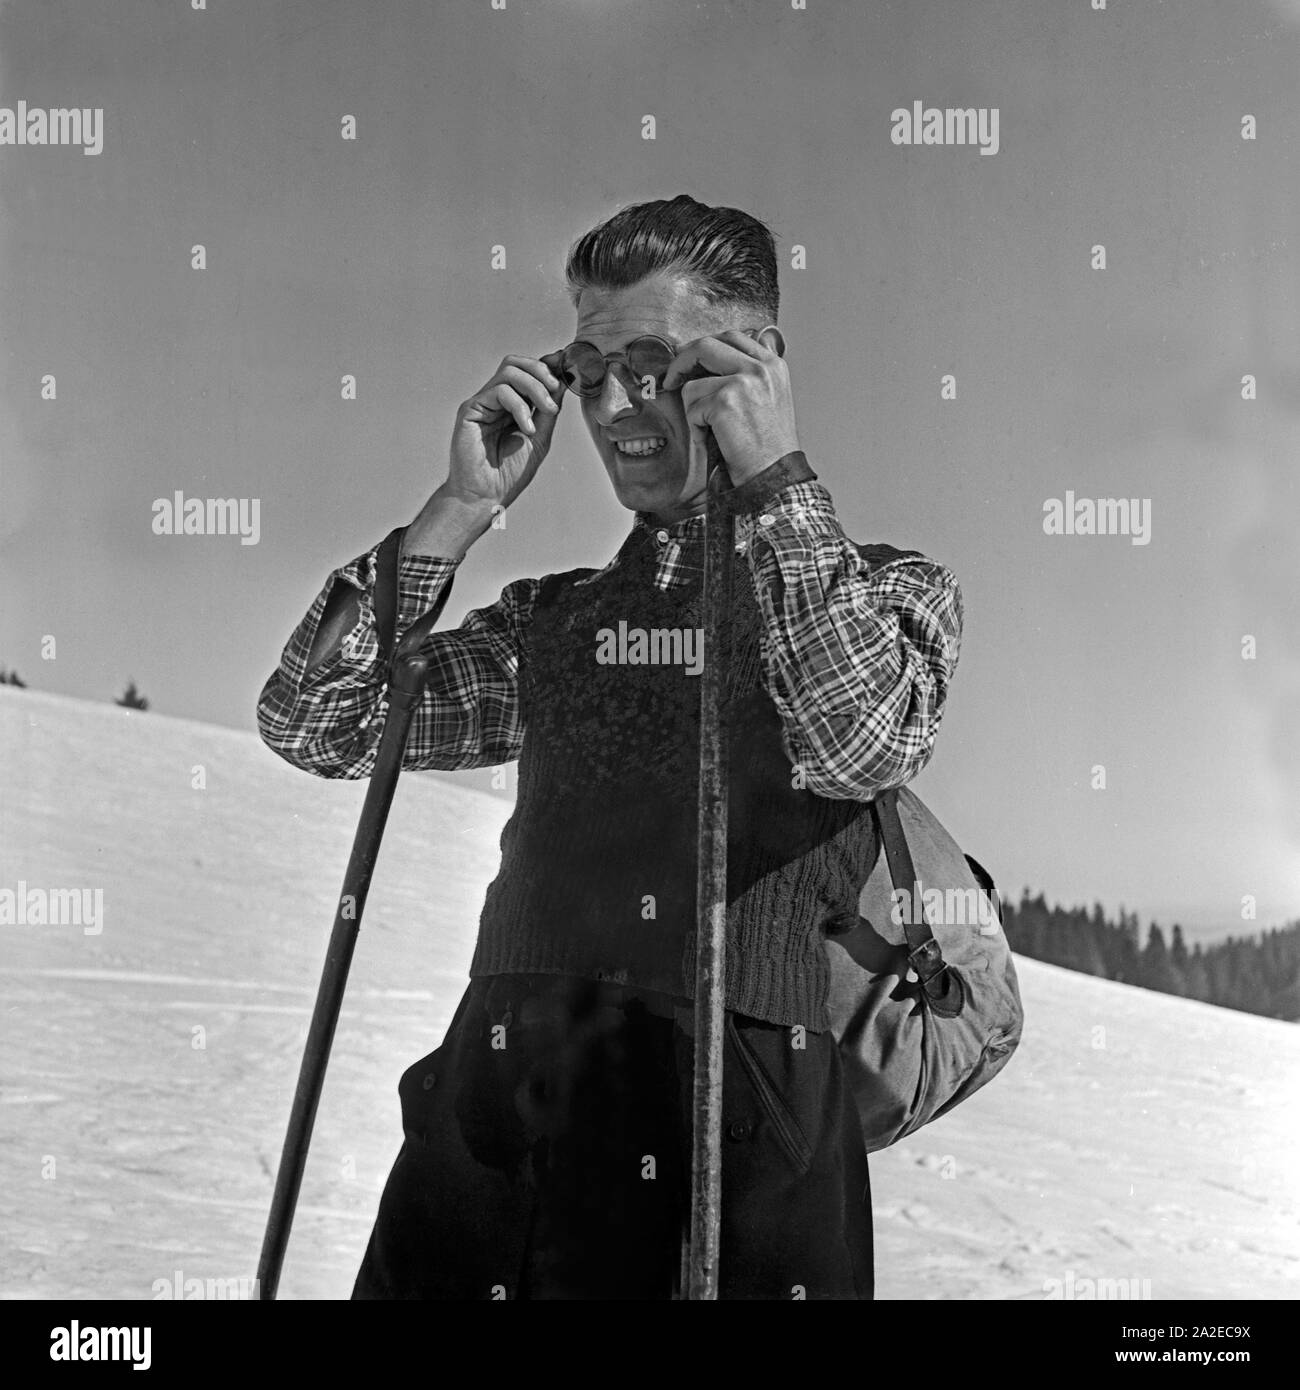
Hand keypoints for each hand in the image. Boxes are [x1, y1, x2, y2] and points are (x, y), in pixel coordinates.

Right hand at [445, 352, 565, 509]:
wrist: (486, 496)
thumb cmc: (509, 473)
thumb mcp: (540, 438)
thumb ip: (548, 410)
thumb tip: (563, 382)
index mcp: (511, 404)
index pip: (527, 372)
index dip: (547, 366)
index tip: (567, 369)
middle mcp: (495, 399)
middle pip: (516, 363)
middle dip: (541, 371)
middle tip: (556, 390)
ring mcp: (482, 402)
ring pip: (509, 371)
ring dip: (534, 387)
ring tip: (546, 411)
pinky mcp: (471, 409)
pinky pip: (498, 391)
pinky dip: (519, 406)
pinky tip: (527, 428)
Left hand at [661, 331, 799, 486]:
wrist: (774, 473)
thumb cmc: (768, 446)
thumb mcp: (772, 398)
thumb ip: (751, 374)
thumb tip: (711, 361)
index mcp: (773, 364)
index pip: (732, 336)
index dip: (703, 345)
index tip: (688, 357)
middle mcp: (760, 368)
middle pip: (707, 345)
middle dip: (682, 360)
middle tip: (671, 378)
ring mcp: (743, 382)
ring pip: (693, 383)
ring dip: (693, 409)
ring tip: (709, 429)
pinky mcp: (726, 401)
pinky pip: (692, 408)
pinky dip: (695, 427)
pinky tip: (711, 439)